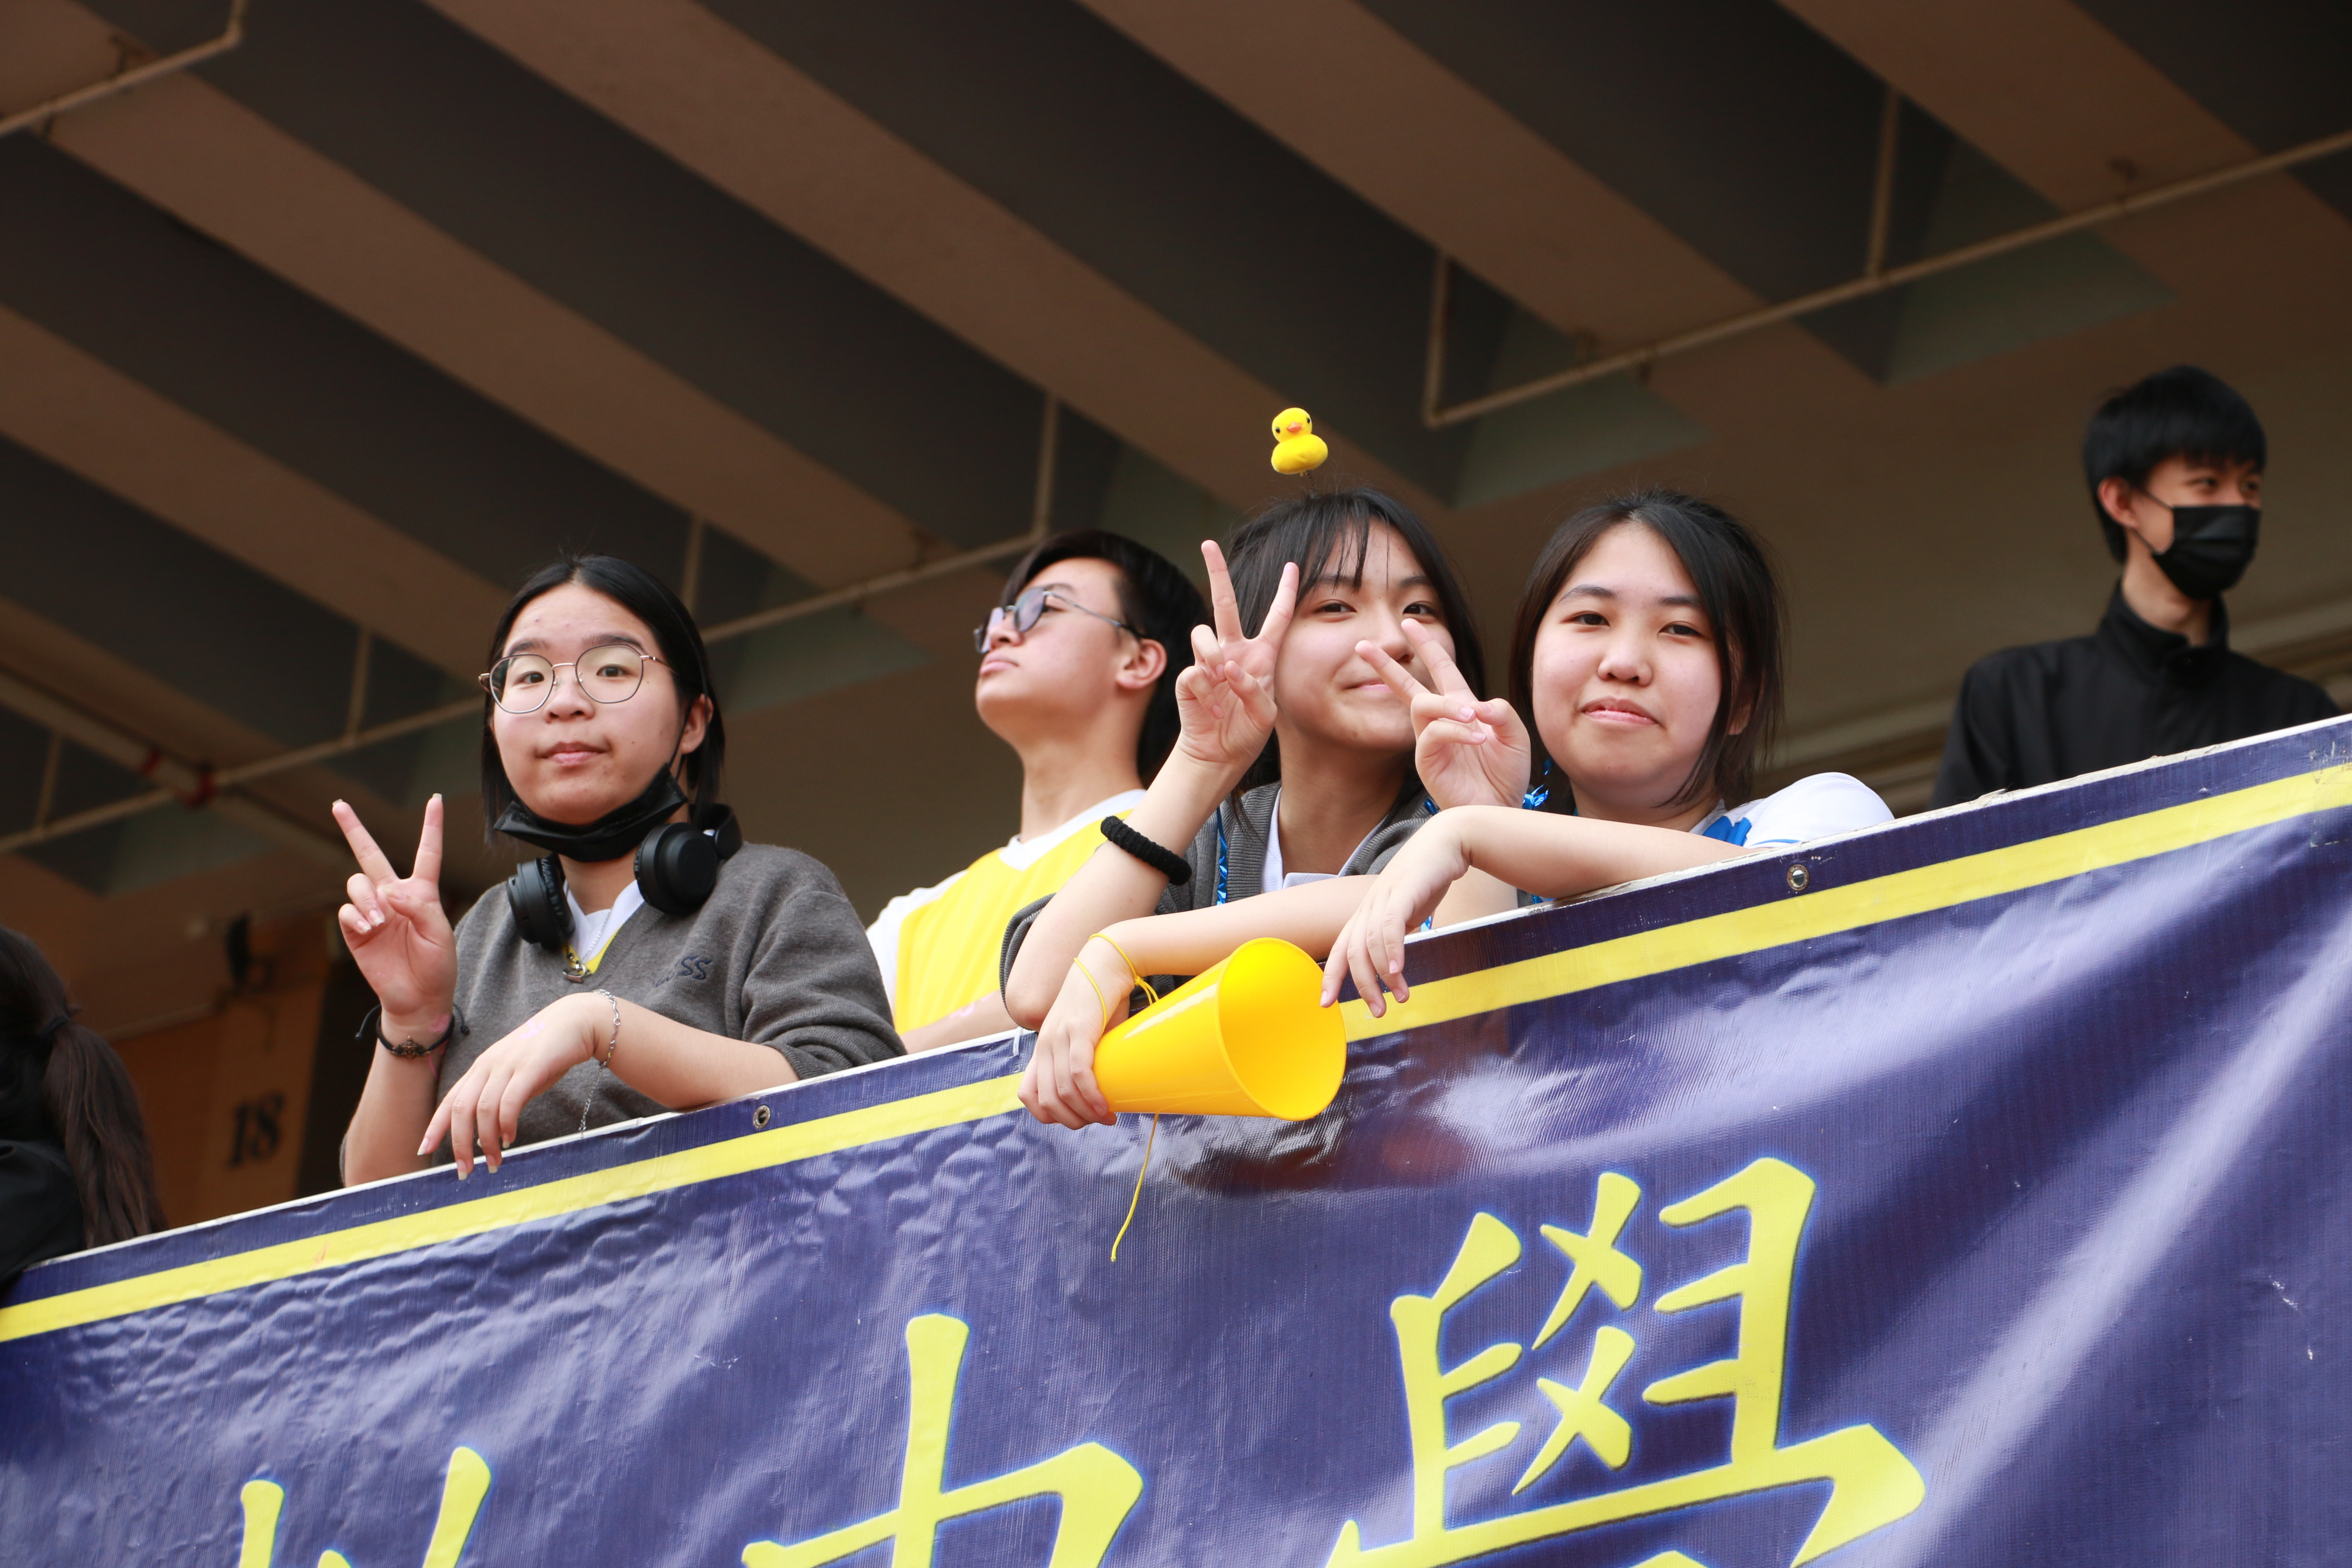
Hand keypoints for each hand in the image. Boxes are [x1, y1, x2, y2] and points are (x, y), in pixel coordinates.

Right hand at [333, 796, 456, 1034]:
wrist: (418, 997)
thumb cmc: (436, 966)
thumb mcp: (440, 934)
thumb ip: (420, 906)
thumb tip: (390, 891)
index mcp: (422, 892)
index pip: (427, 852)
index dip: (431, 826)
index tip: (433, 799)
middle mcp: (394, 896)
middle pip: (371, 854)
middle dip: (353, 829)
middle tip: (339, 804)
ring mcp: (372, 911)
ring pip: (357, 883)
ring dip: (367, 898)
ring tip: (379, 921)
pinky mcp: (355, 930)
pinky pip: (346, 910)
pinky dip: (356, 916)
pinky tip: (368, 928)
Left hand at [420, 993, 602, 1174]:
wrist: (575, 1022)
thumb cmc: (546, 1053)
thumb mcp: (515, 1076)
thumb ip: (500, 1100)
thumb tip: (489, 1135)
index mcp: (481, 1068)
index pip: (450, 1100)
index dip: (435, 1126)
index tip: (424, 1149)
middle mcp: (488, 1066)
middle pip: (461, 1109)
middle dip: (459, 1144)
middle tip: (466, 1171)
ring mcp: (508, 1065)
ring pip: (484, 1109)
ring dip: (486, 1142)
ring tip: (494, 1163)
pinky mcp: (530, 1067)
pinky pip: (510, 1100)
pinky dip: (506, 1124)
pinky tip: (510, 1139)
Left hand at [1017, 940, 1129, 1128]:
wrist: (1106, 963)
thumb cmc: (1102, 1001)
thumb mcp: (1086, 1035)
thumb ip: (1084, 1059)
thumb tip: (1101, 1088)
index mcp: (1043, 1048)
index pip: (1028, 1095)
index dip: (1050, 1116)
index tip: (1079, 1118)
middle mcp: (1045, 1044)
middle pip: (1045, 1100)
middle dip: (1071, 1120)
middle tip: (1097, 1121)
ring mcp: (1059, 1036)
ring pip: (1061, 1091)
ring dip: (1085, 1113)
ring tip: (1106, 1117)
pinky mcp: (1078, 1030)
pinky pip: (1078, 1073)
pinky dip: (1091, 1095)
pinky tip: (1104, 1105)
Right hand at [1170, 540, 1296, 776]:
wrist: (1220, 754)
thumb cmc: (1247, 731)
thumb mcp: (1266, 714)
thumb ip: (1254, 688)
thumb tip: (1227, 667)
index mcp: (1261, 654)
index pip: (1277, 617)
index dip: (1285, 593)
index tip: (1292, 567)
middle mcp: (1233, 650)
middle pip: (1224, 602)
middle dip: (1216, 571)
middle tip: (1207, 543)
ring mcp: (1208, 662)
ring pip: (1203, 632)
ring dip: (1212, 654)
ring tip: (1220, 679)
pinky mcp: (1188, 679)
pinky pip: (1193, 671)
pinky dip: (1205, 690)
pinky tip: (1213, 708)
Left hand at [1321, 821, 1472, 1015]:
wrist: (1445, 843)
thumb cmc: (1424, 881)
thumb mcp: (1405, 912)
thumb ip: (1395, 936)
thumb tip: (1393, 967)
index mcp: (1366, 914)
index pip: (1341, 949)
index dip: (1331, 977)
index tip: (1326, 1004)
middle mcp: (1368, 907)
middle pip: (1353, 952)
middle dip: (1361, 986)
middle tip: (1377, 1012)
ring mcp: (1384, 897)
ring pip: (1371, 944)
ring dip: (1383, 976)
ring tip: (1400, 997)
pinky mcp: (1404, 890)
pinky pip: (1390, 924)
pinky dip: (1391, 951)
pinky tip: (1397, 971)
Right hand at [1360, 622, 1530, 811]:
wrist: (1501, 808)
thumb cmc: (1506, 775)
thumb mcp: (1515, 735)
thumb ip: (1501, 712)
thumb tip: (1474, 704)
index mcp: (1461, 708)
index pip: (1440, 670)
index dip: (1427, 647)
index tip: (1410, 623)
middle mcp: (1440, 722)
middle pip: (1407, 686)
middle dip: (1386, 665)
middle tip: (1363, 645)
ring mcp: (1430, 742)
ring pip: (1422, 705)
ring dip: (1448, 705)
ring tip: (1472, 717)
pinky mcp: (1427, 761)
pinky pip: (1433, 734)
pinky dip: (1456, 731)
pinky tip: (1477, 740)